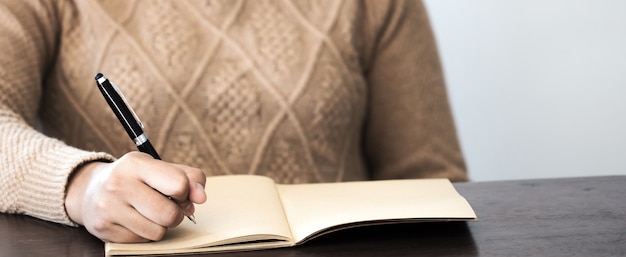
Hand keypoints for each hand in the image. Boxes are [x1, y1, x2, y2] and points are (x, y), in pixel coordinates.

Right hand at [65, 151, 206, 241]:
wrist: (89, 190)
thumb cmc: (134, 178)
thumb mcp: (159, 168)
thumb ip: (188, 177)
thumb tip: (201, 197)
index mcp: (136, 164)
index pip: (178, 184)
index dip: (186, 192)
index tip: (180, 192)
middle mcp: (119, 184)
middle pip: (169, 214)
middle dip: (176, 213)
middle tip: (168, 206)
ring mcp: (109, 208)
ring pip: (158, 232)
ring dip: (161, 225)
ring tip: (150, 213)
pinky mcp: (104, 229)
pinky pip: (142, 240)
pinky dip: (145, 233)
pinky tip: (136, 220)